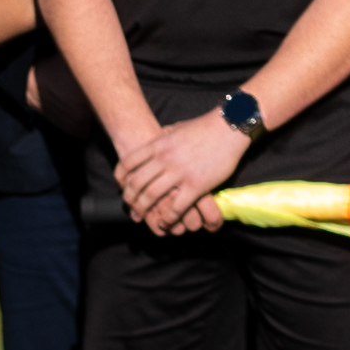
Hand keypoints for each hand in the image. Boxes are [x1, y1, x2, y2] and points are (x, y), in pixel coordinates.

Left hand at [118, 112, 245, 233]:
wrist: (229, 127)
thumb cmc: (204, 127)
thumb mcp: (176, 127)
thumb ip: (164, 135)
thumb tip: (156, 135)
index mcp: (158, 145)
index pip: (128, 162)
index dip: (120, 177)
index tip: (121, 186)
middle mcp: (164, 159)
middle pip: (136, 182)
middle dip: (130, 198)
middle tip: (130, 207)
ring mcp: (179, 173)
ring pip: (152, 196)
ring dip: (145, 209)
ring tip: (144, 217)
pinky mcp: (196, 185)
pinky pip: (176, 206)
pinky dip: (168, 217)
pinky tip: (166, 221)